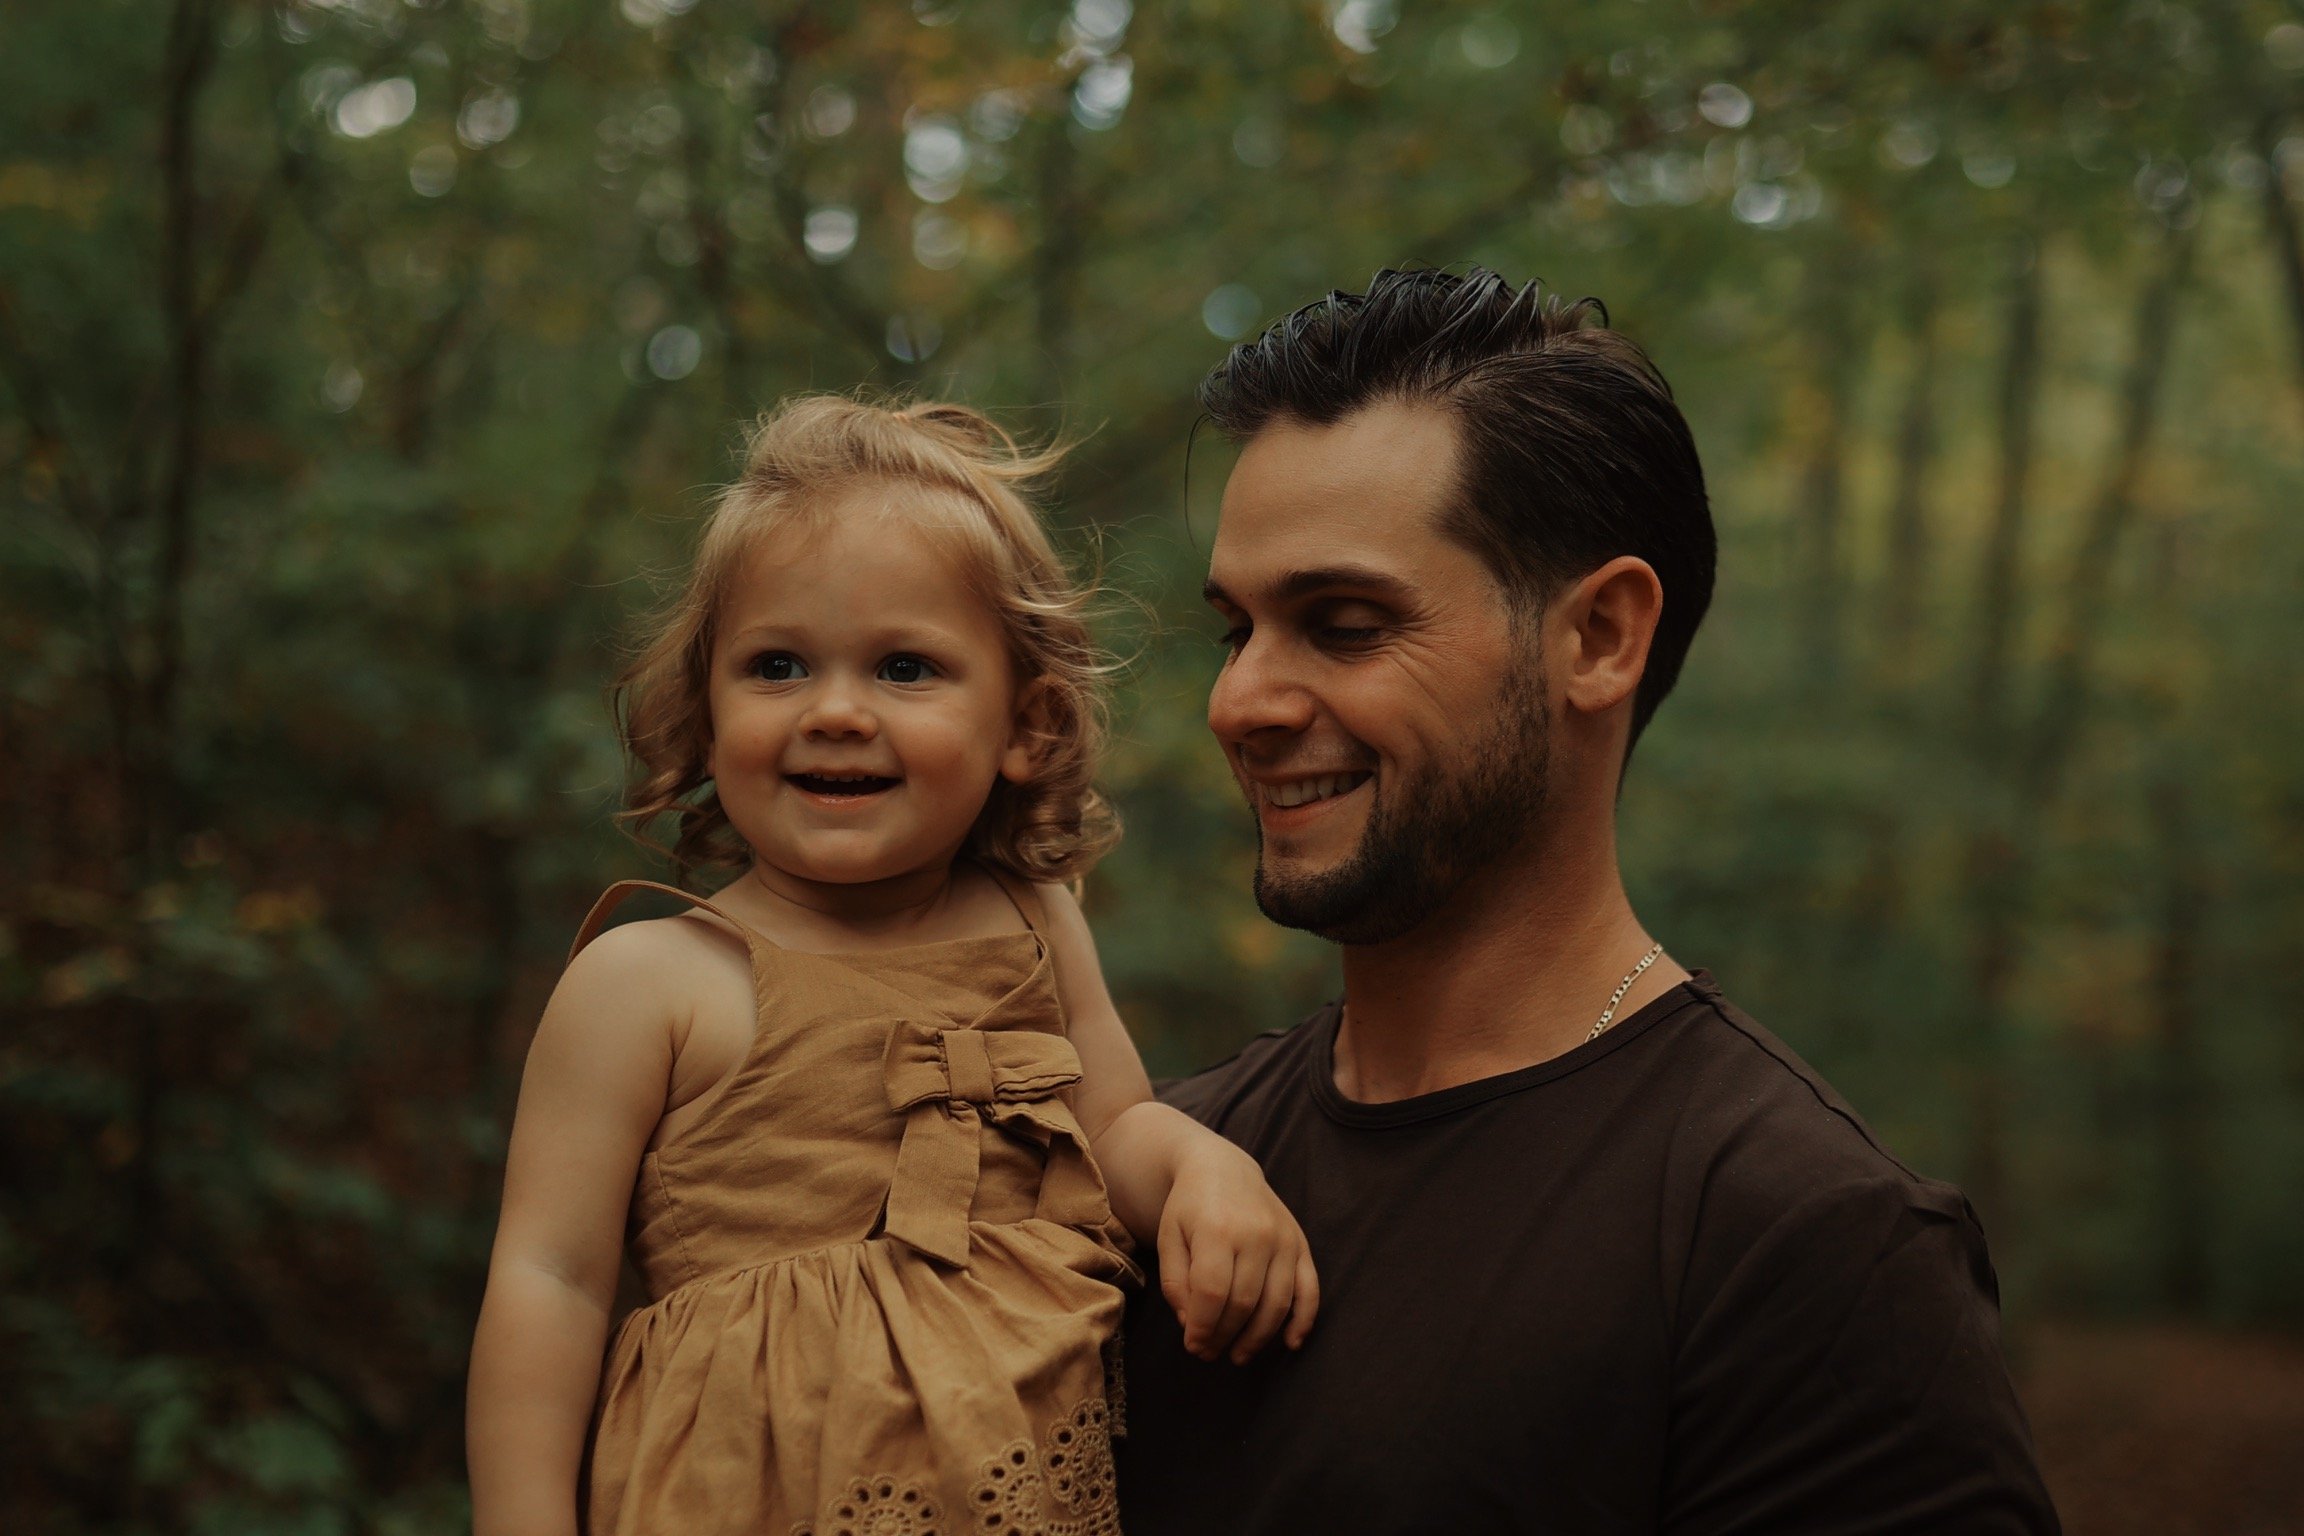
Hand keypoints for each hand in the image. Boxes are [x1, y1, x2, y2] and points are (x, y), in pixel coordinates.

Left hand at [1156, 1136, 1319, 1364]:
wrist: (1222, 1167)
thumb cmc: (1189, 1207)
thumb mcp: (1168, 1238)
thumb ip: (1175, 1283)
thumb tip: (1192, 1325)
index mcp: (1217, 1229)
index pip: (1212, 1293)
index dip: (1202, 1327)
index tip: (1193, 1346)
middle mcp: (1256, 1234)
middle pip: (1244, 1303)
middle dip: (1224, 1336)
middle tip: (1209, 1353)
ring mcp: (1283, 1239)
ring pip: (1276, 1303)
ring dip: (1258, 1338)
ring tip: (1238, 1355)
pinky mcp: (1300, 1243)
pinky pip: (1310, 1289)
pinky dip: (1304, 1320)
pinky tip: (1291, 1344)